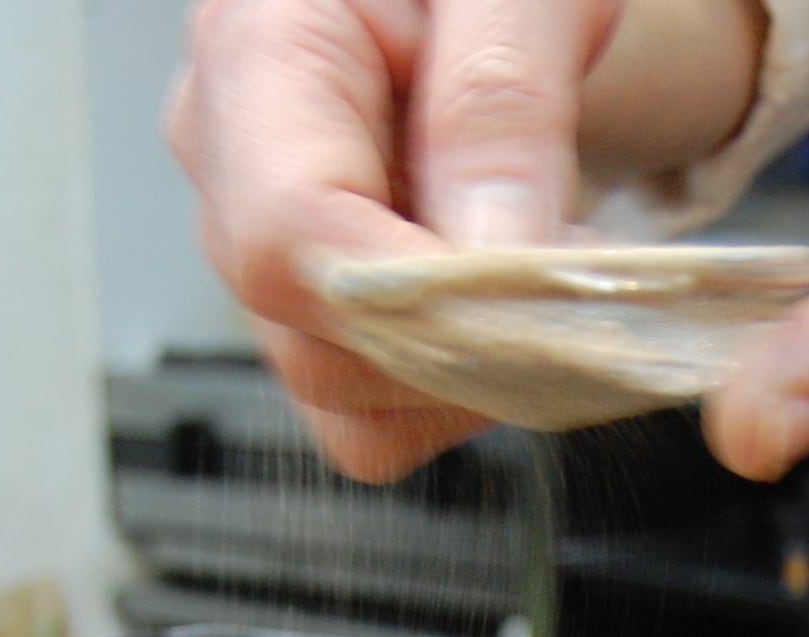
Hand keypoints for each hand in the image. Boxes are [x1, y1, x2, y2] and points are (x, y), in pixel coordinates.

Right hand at [167, 0, 624, 479]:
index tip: (533, 296)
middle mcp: (227, 154)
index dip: (415, 299)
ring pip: (342, 395)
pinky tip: (506, 304)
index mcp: (256, 47)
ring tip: (545, 259)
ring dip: (472, 368)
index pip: (288, 235)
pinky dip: (456, 392)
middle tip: (580, 266)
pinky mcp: (303, 307)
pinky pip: (367, 417)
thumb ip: (499, 104)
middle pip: (314, 336)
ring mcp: (258, 241)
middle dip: (466, 337)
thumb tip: (491, 251)